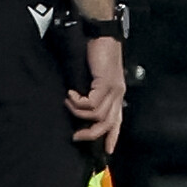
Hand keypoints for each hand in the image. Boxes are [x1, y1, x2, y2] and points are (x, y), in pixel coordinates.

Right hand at [68, 36, 124, 156]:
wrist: (101, 35)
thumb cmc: (96, 54)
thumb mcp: (94, 78)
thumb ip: (91, 92)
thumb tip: (79, 107)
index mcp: (117, 94)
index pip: (118, 120)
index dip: (113, 136)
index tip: (108, 151)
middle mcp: (118, 94)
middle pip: (108, 124)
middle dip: (91, 134)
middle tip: (75, 136)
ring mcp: (114, 89)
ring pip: (98, 115)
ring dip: (79, 113)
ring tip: (68, 102)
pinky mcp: (106, 83)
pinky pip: (91, 103)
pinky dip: (78, 102)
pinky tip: (71, 94)